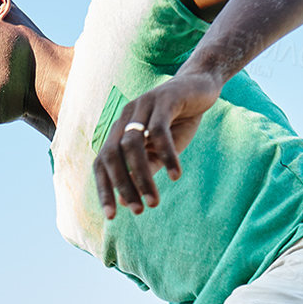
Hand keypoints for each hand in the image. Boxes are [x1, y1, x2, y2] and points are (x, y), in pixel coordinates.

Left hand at [92, 72, 222, 218]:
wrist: (200, 86)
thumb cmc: (178, 121)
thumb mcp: (160, 150)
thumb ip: (145, 169)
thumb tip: (127, 200)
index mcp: (120, 129)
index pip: (102, 162)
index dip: (104, 189)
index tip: (111, 216)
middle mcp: (126, 117)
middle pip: (112, 155)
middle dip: (122, 186)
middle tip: (138, 210)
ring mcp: (143, 105)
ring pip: (132, 146)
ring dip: (142, 177)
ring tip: (154, 201)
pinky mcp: (164, 99)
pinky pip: (159, 131)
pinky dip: (166, 155)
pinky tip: (176, 175)